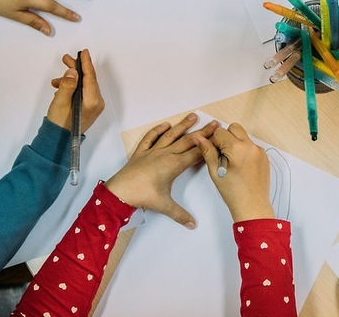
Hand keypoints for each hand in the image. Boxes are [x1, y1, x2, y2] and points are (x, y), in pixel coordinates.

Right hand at [46, 49, 103, 132]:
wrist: (59, 139)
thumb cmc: (59, 122)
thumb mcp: (61, 101)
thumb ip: (68, 85)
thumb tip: (73, 71)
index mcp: (93, 101)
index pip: (91, 77)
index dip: (86, 63)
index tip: (84, 52)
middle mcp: (97, 103)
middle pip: (88, 80)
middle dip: (76, 69)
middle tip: (66, 59)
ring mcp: (94, 106)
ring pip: (84, 86)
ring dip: (71, 80)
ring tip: (56, 79)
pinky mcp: (89, 108)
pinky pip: (82, 93)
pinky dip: (72, 88)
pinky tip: (60, 88)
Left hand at [105, 113, 218, 227]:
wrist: (120, 191)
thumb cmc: (142, 196)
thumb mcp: (165, 206)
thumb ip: (180, 214)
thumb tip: (192, 224)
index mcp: (174, 165)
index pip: (196, 153)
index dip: (209, 145)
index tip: (218, 137)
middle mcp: (165, 154)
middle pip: (188, 141)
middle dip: (202, 132)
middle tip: (213, 124)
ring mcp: (153, 151)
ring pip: (171, 135)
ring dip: (183, 125)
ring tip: (193, 116)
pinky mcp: (141, 152)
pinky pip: (151, 138)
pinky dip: (157, 130)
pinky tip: (165, 125)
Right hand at [191, 123, 273, 221]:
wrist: (252, 205)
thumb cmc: (233, 192)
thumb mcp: (215, 171)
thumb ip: (207, 151)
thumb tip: (199, 137)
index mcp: (237, 149)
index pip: (220, 132)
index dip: (214, 141)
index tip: (215, 154)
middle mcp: (250, 146)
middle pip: (234, 128)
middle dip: (226, 137)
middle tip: (223, 155)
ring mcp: (259, 151)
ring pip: (244, 136)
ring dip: (236, 143)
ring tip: (232, 162)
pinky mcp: (264, 156)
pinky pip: (252, 145)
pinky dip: (245, 150)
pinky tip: (241, 165)